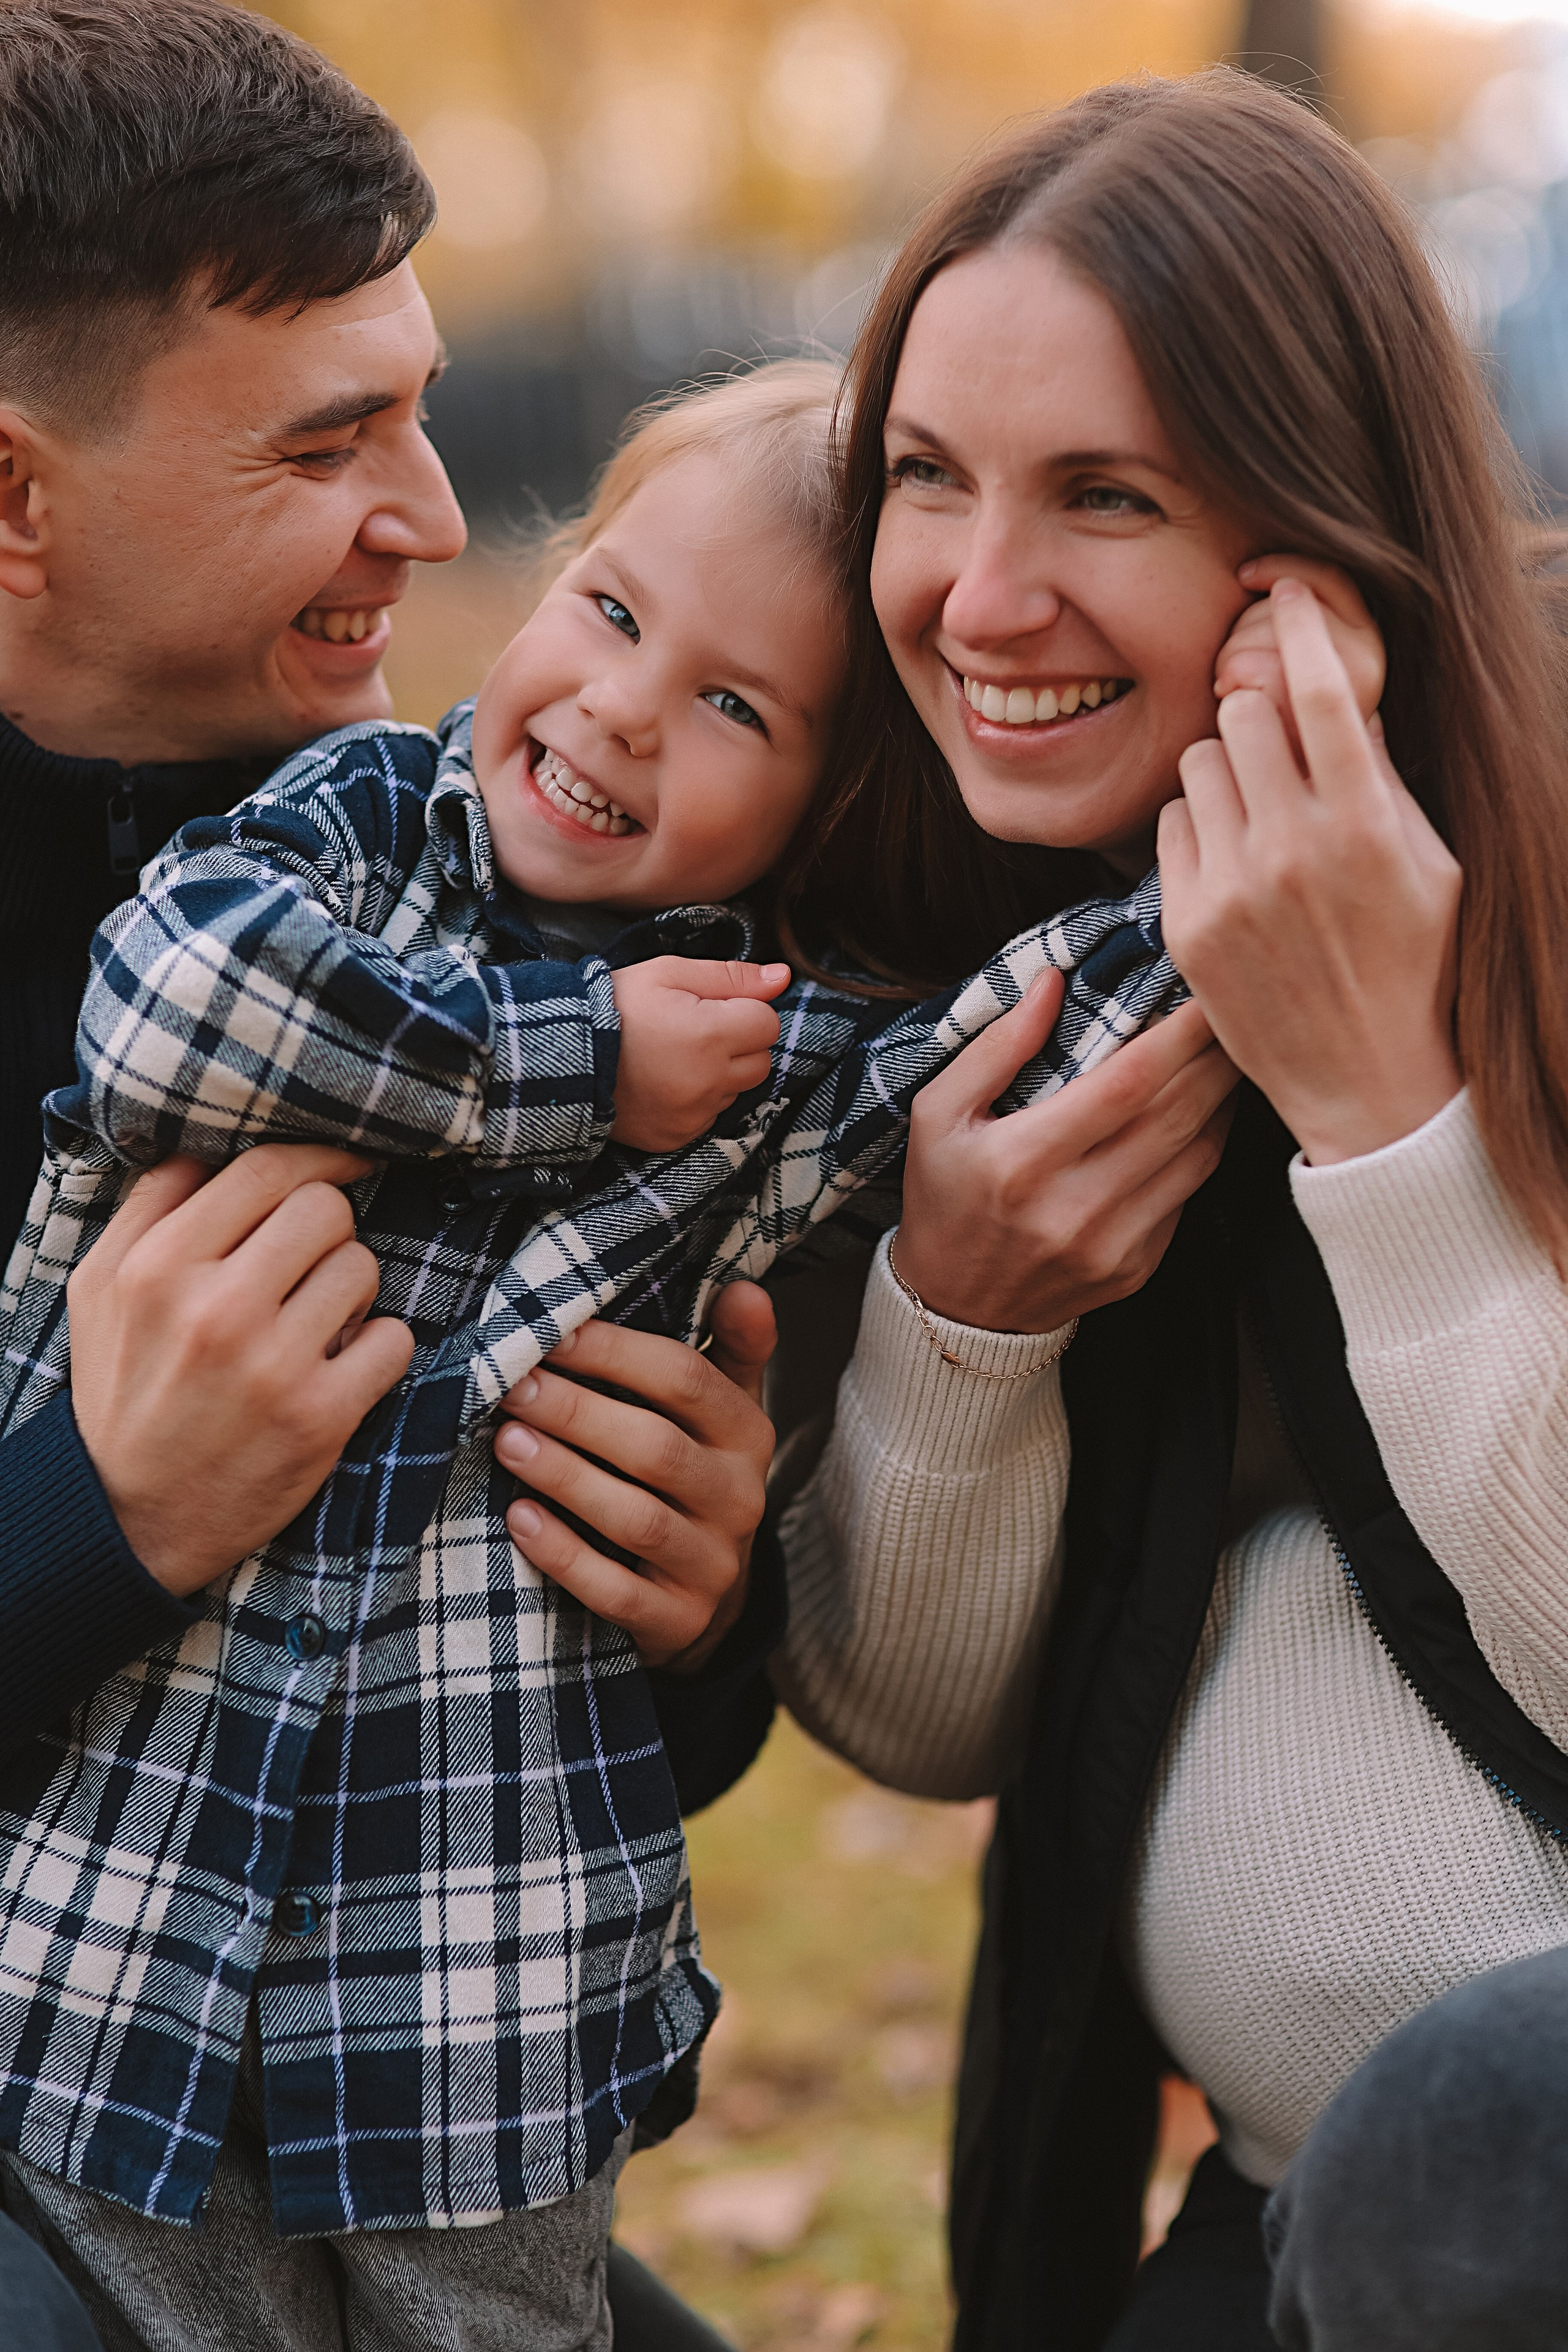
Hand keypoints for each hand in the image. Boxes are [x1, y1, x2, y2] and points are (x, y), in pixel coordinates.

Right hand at [69, 1146, 414, 1595]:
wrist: (129, 1516)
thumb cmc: (122, 1390)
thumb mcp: (101, 1289)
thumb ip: (151, 1207)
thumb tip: (215, 1144)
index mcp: (157, 1267)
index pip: (264, 1171)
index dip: (317, 1157)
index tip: (345, 1161)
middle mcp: (215, 1310)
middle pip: (324, 1210)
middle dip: (327, 1231)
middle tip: (306, 1267)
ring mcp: (273, 1365)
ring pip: (362, 1268)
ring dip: (348, 1292)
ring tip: (311, 1325)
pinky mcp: (321, 1416)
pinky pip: (392, 1338)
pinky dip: (377, 1349)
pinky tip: (338, 1367)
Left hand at [492, 1282, 777, 1670]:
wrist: (704, 1600)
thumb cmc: (691, 1477)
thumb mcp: (720, 1412)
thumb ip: (727, 1349)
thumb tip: (743, 1287)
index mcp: (747, 1435)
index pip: (687, 1381)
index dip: (618, 1353)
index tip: (553, 1330)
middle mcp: (739, 1499)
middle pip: (657, 1448)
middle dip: (578, 1413)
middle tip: (511, 1386)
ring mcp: (711, 1566)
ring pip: (636, 1519)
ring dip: (566, 1477)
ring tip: (505, 1442)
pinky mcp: (677, 1621)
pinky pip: (618, 1592)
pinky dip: (565, 1556)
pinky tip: (519, 1520)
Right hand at [610, 957, 790, 1151]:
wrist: (565, 1056)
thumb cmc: (615, 1006)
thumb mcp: (668, 973)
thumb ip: (731, 976)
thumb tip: (782, 978)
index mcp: (710, 1035)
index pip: (767, 1023)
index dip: (744, 1010)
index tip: (710, 1007)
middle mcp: (708, 1081)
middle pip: (761, 1061)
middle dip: (739, 1043)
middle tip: (695, 1030)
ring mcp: (693, 1115)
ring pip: (737, 1089)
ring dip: (720, 1072)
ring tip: (675, 1056)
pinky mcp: (678, 1136)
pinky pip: (710, 1116)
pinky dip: (698, 1099)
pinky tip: (666, 1081)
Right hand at [895, 968, 1238, 1332]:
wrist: (955, 1311)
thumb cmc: (944, 1200)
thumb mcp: (938, 1115)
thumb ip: (995, 1047)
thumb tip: (1053, 982)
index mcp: (1023, 1163)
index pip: (1127, 1084)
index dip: (1178, 1034)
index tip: (1204, 993)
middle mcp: (1074, 1209)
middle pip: (1177, 1115)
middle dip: (1216, 1056)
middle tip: (1234, 1010)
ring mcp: (1112, 1245)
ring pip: (1198, 1156)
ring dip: (1222, 1099)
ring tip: (1226, 1055)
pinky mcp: (1136, 1268)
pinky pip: (1188, 1195)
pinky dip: (1202, 1146)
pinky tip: (1201, 1114)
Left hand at [1160, 577, 1461, 1163]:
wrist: (1371, 1083)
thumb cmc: (1417, 966)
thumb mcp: (1433, 866)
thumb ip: (1385, 780)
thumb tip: (1342, 701)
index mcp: (1366, 826)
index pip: (1321, 692)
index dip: (1302, 625)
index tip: (1286, 588)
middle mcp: (1293, 850)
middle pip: (1243, 713)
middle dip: (1259, 714)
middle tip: (1280, 745)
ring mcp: (1232, 889)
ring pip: (1197, 763)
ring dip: (1225, 768)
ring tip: (1259, 811)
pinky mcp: (1187, 925)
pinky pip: (1170, 824)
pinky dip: (1197, 825)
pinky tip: (1232, 857)